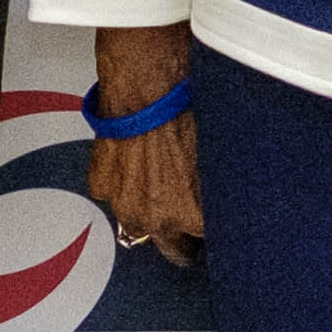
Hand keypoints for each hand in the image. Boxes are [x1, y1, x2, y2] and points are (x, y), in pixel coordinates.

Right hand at [81, 19, 203, 265]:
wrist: (147, 82)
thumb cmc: (186, 108)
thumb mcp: (219, 152)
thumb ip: (221, 185)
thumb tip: (229, 192)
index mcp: (194, 214)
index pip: (213, 242)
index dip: (217, 232)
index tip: (217, 225)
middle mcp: (157, 218)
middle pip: (174, 249)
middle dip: (184, 239)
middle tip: (191, 219)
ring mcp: (125, 204)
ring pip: (138, 226)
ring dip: (150, 211)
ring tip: (161, 183)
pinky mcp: (101, 184)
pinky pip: (113, 194)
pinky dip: (122, 183)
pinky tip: (135, 160)